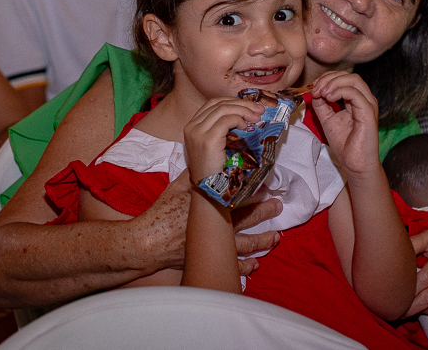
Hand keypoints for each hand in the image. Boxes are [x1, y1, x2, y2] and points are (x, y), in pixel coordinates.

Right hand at [135, 170, 281, 273]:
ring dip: (262, 240)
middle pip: (248, 218)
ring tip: (276, 237)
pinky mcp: (209, 259)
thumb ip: (193, 174)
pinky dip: (244, 267)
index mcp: (212, 205)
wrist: (149, 241)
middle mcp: (218, 226)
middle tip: (278, 206)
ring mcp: (215, 245)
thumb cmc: (163, 212)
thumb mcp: (178, 187)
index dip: (255, 192)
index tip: (267, 186)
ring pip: (246, 243)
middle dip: (265, 211)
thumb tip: (202, 160)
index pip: (240, 196)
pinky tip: (255, 266)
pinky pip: (231, 266)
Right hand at [183, 98, 262, 181]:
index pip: (213, 104)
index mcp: (192, 126)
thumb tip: (246, 114)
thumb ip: (223, 128)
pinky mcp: (207, 140)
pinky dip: (239, 119)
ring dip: (243, 110)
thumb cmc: (217, 170)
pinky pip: (226, 120)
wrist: (210, 191)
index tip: (251, 106)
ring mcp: (197, 132)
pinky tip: (246, 126)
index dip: (233, 101)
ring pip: (223, 109)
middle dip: (241, 103)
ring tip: (256, 117)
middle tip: (259, 109)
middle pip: (218, 103)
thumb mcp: (217, 144)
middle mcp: (191, 127)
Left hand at [309, 72, 379, 175]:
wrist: (354, 163)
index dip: (327, 78)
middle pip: (349, 75)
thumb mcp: (327, 119)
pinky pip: (355, 93)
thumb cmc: (345, 144)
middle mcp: (364, 99)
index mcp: (356, 99)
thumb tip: (314, 91)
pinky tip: (328, 98)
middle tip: (316, 89)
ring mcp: (368, 104)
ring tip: (322, 93)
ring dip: (333, 82)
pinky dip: (339, 91)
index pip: (344, 78)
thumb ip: (321, 104)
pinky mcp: (369, 112)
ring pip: (354, 80)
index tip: (313, 88)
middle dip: (329, 78)